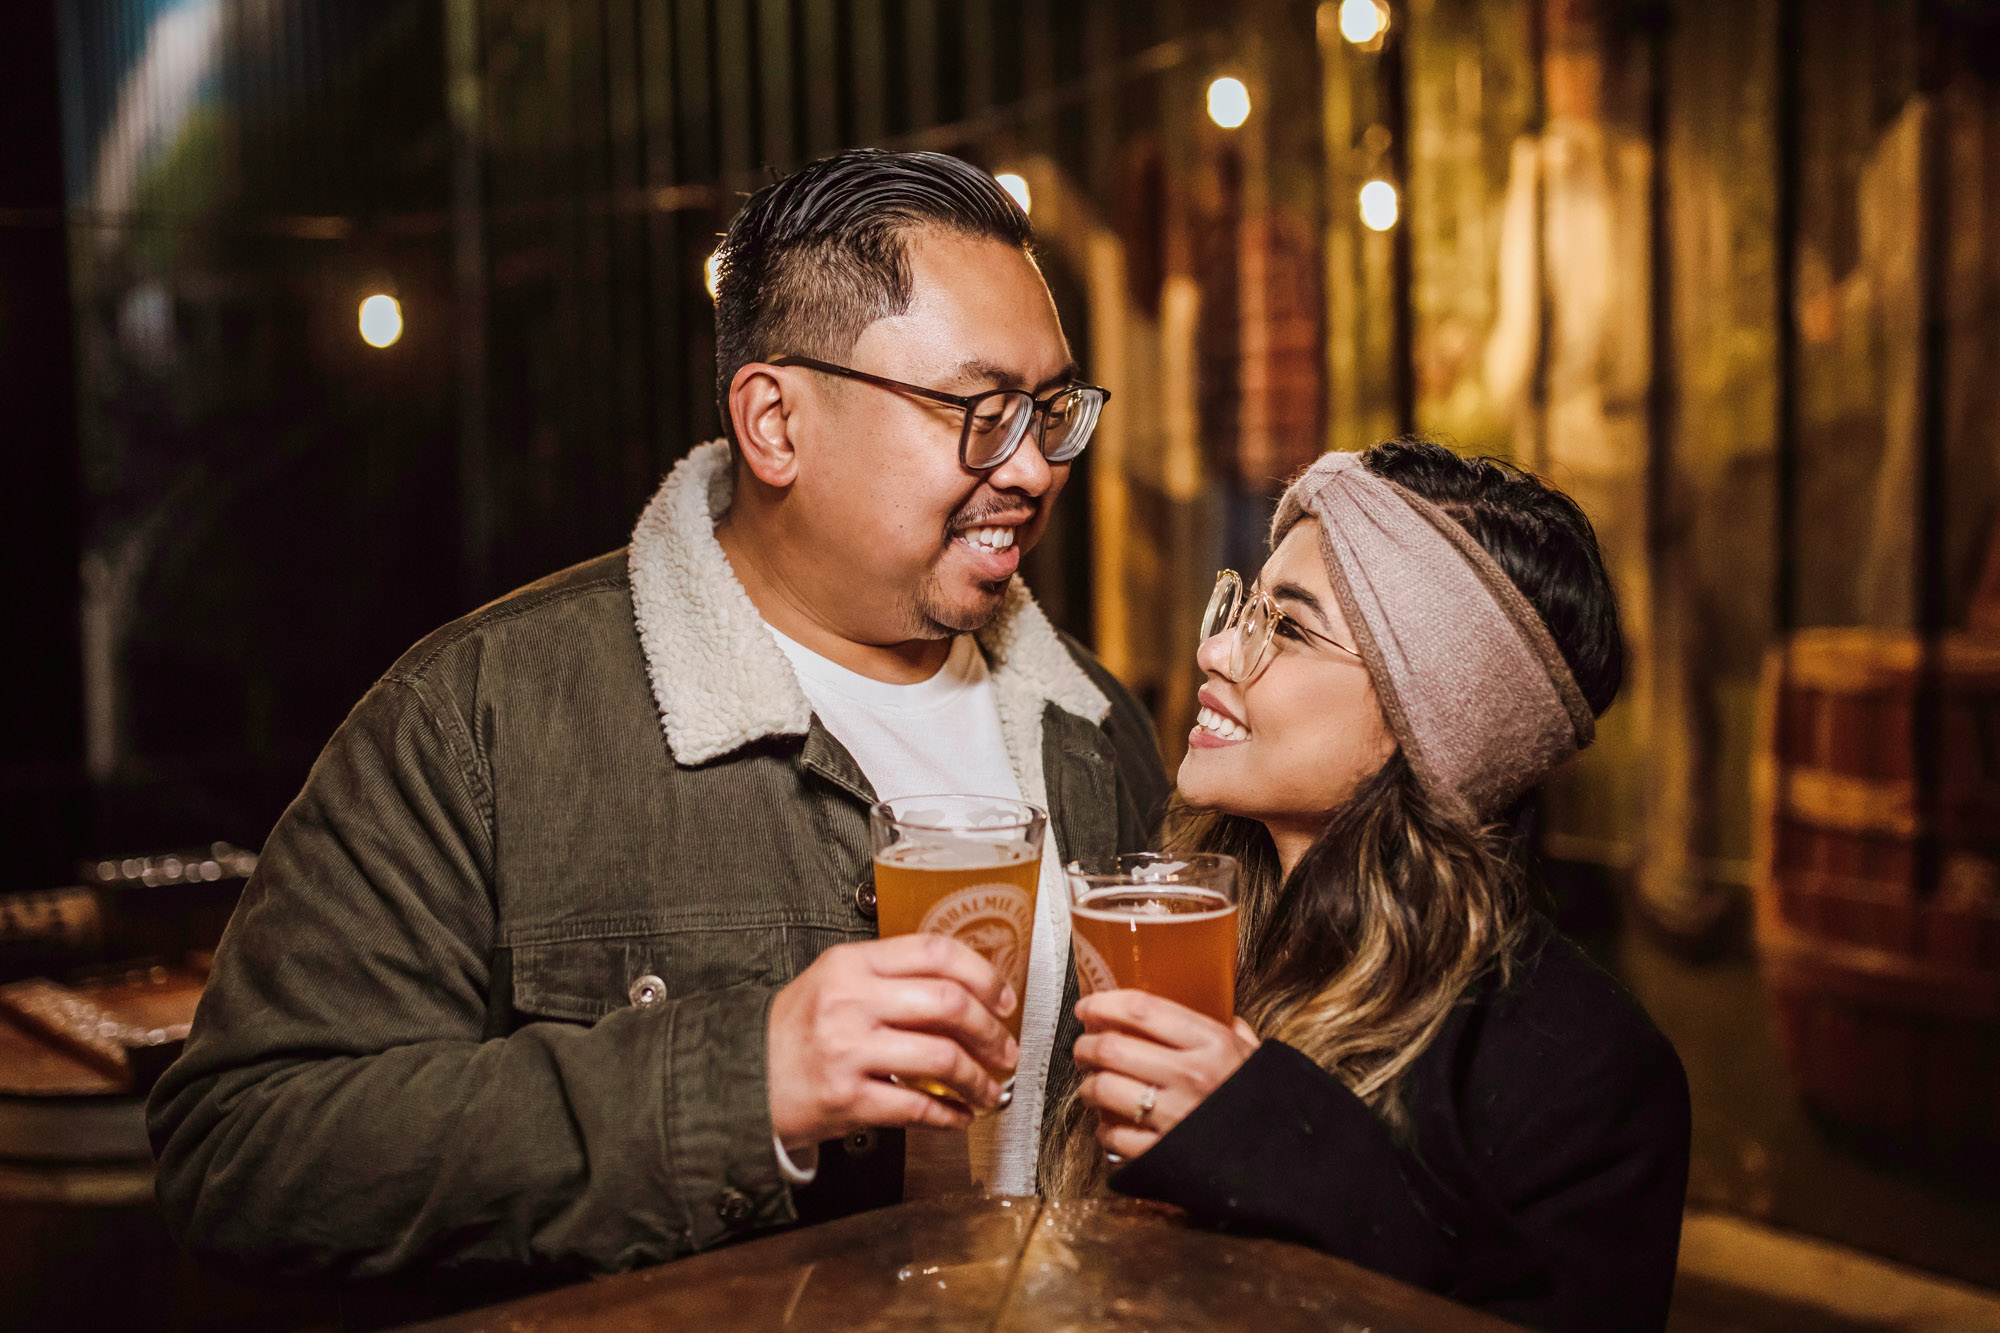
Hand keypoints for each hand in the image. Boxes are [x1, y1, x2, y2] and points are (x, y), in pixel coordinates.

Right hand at [766, 934, 1019, 1148]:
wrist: (741, 1078)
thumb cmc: (794, 1031)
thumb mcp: (833, 982)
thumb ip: (889, 978)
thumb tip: (963, 993)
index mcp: (851, 964)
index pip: (934, 952)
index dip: (982, 974)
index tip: (1003, 998)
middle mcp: (850, 1001)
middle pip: (948, 1002)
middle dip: (991, 1030)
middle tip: (1006, 1049)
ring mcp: (848, 1050)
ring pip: (941, 1057)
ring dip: (978, 1078)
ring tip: (989, 1089)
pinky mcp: (847, 1097)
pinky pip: (916, 1106)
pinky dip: (949, 1116)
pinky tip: (959, 1116)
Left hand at [1073, 990, 1260, 1161]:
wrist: (1289, 1164)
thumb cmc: (1269, 1105)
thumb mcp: (1256, 1057)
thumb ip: (1234, 1032)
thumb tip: (1221, 1011)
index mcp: (1212, 1043)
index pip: (1141, 1009)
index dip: (1104, 1003)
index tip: (1089, 1006)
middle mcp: (1189, 1075)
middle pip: (1111, 1047)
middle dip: (1086, 1046)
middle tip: (1083, 1047)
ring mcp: (1174, 1116)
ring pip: (1103, 1089)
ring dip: (1087, 1085)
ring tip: (1091, 1085)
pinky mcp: (1162, 1152)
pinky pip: (1113, 1135)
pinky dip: (1103, 1128)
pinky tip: (1110, 1123)